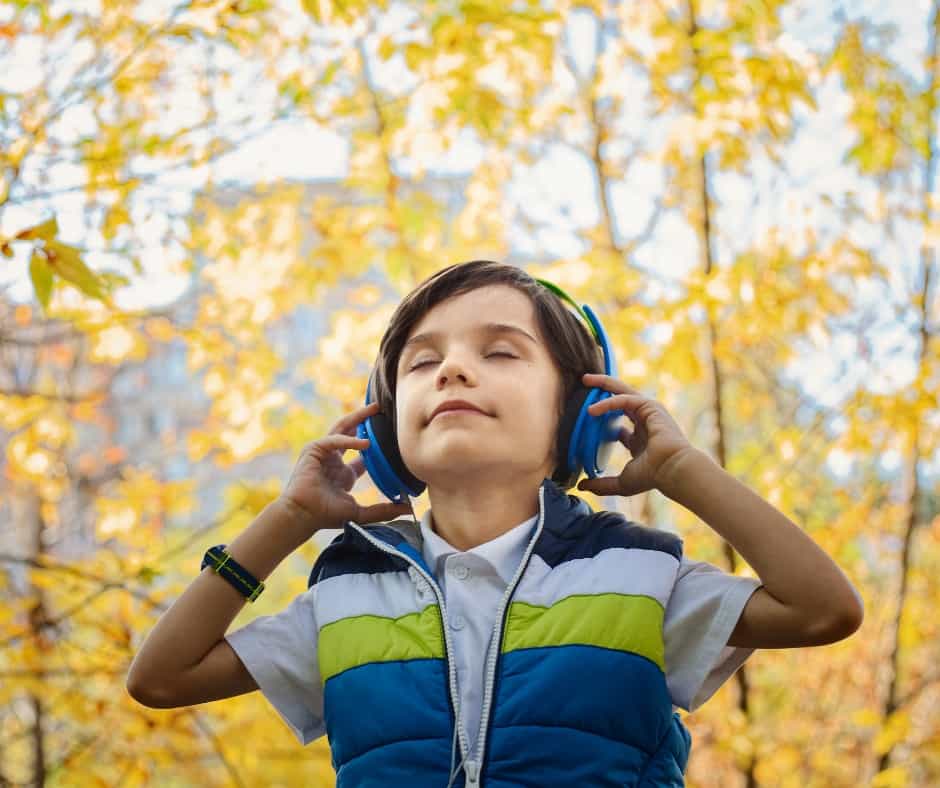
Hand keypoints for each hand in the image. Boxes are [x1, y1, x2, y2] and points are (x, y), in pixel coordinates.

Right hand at [280, 401, 412, 531]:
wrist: (303, 515)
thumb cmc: (325, 515)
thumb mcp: (360, 512)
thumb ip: (383, 510)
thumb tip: (408, 509)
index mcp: (344, 474)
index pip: (363, 455)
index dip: (376, 445)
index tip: (392, 438)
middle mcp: (334, 460)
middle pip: (351, 433)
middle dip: (365, 420)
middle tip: (381, 410)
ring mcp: (323, 453)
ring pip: (341, 428)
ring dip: (357, 418)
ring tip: (374, 410)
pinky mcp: (314, 450)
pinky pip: (334, 439)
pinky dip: (348, 439)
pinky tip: (365, 442)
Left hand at [575, 373, 696, 497]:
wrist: (672, 470)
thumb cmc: (652, 476)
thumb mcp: (622, 482)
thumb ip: (601, 484)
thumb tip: (581, 486)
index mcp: (639, 440)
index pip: (619, 426)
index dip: (602, 420)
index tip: (585, 418)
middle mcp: (644, 423)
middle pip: (620, 400)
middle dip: (603, 390)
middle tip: (584, 383)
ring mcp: (649, 413)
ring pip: (623, 391)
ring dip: (604, 384)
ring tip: (585, 380)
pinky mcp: (650, 407)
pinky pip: (625, 399)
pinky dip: (608, 402)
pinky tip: (592, 410)